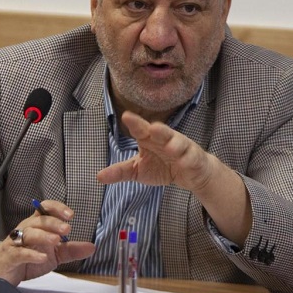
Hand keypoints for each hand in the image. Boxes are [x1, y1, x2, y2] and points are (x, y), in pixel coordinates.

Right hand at [0, 200, 94, 284]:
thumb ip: (70, 250)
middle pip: (39, 220)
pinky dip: (31, 254)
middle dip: (53, 222)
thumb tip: (91, 247)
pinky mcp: (10, 256)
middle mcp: (26, 229)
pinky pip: (20, 252)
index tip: (70, 214)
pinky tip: (42, 257)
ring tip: (56, 240)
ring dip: (43, 236)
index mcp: (37, 225)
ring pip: (28, 233)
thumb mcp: (53, 254)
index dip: (57, 208)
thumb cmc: (28, 257)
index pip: (45, 209)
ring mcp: (16, 242)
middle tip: (67, 229)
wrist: (2, 271)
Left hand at [97, 111, 252, 245]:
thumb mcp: (139, 170)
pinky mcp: (194, 157)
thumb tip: (98, 176)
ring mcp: (181, 147)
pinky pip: (190, 158)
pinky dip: (187, 159)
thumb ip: (121, 171)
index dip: (135, 124)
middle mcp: (165, 140)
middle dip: (157, 129)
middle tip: (151, 127)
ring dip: (174, 143)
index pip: (140, 130)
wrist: (192, 173)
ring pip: (177, 142)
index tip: (126, 116)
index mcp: (149, 139)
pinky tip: (183, 162)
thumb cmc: (163, 167)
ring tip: (169, 147)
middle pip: (160, 132)